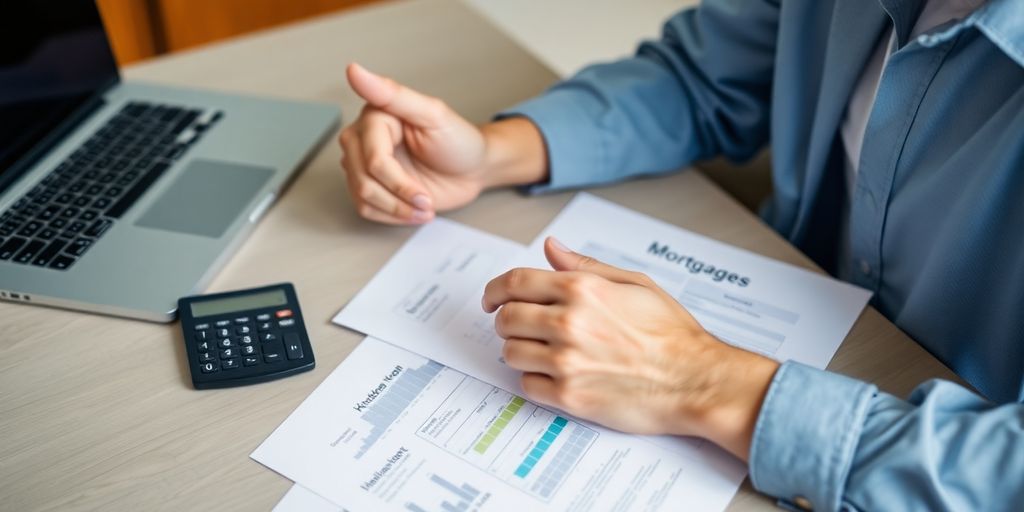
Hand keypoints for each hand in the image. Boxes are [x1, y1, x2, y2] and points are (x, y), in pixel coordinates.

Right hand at [339, 63, 490, 223]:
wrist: (473, 169)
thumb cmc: (459, 141)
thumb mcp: (434, 115)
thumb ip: (393, 94)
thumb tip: (355, 71)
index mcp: (375, 116)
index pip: (373, 157)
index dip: (397, 180)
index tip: (423, 195)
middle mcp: (363, 138)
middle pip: (364, 179)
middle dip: (399, 197)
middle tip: (426, 201)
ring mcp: (364, 163)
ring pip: (362, 196)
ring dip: (397, 209)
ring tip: (424, 206)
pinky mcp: (370, 185)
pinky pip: (365, 208)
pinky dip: (391, 216)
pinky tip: (414, 210)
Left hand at [481, 238, 778, 460]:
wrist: (696, 381)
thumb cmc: (672, 334)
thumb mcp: (634, 284)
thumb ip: (585, 266)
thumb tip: (551, 248)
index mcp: (582, 290)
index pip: (514, 283)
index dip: (495, 290)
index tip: (491, 299)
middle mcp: (569, 323)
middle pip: (506, 318)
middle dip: (506, 320)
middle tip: (521, 326)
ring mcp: (566, 362)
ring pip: (511, 353)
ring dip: (520, 350)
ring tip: (542, 352)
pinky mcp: (570, 397)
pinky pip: (527, 385)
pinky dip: (534, 380)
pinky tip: (555, 375)